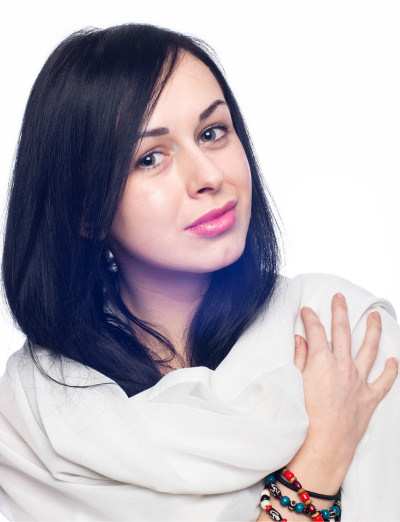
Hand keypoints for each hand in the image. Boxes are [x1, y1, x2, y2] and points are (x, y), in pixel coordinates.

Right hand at [294, 293, 397, 479]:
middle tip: (340, 298)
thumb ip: (299, 358)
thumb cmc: (304, 418)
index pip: (316, 331)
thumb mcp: (294, 383)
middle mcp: (343, 366)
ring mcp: (359, 381)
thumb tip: (300, 339)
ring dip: (372, 331)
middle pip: (342, 331)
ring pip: (369, 349)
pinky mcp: (369, 397)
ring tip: (375, 317)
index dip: (310, 318)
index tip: (308, 310)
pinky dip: (390, 369)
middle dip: (340, 311)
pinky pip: (384, 380)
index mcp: (321, 361)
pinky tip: (393, 360)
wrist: (322, 446)